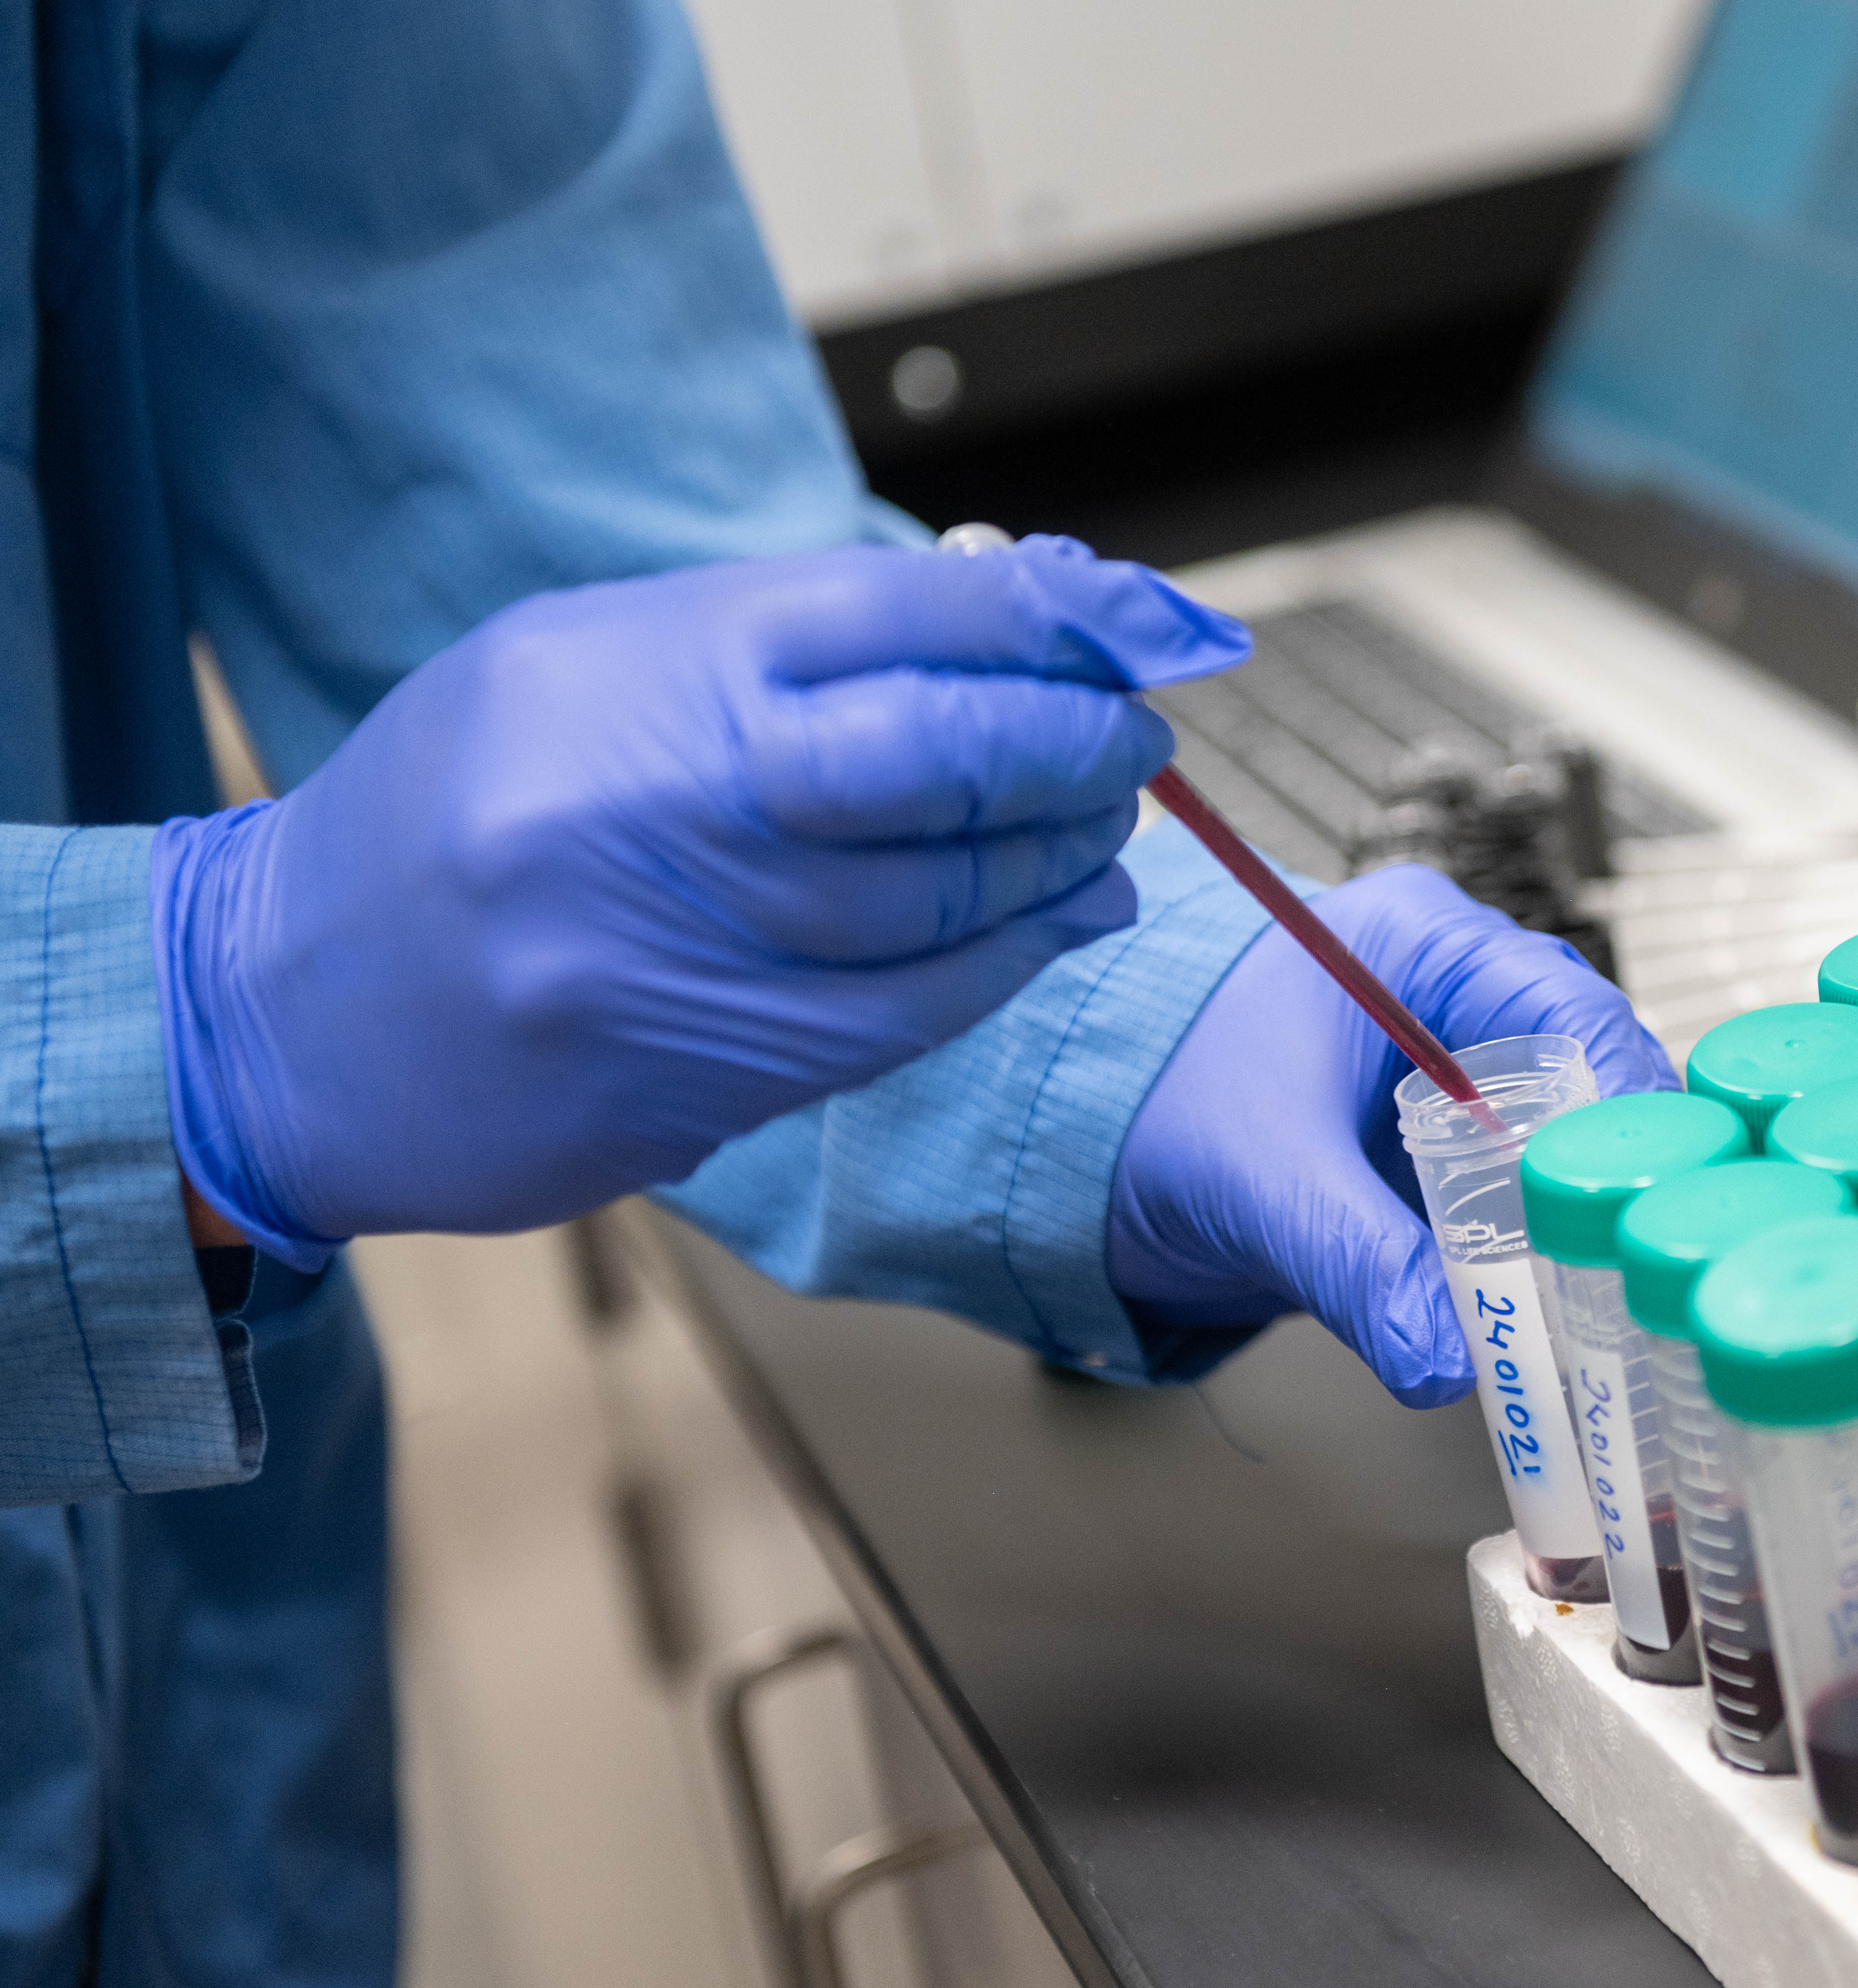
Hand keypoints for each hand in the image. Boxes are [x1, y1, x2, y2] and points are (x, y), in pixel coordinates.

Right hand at [155, 538, 1248, 1261]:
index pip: (895, 612)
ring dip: (1055, 862)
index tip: (1123, 631)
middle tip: (1133, 742)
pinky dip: (1003, 962)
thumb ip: (776, 645)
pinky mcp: (695, 1065)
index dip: (1044, 622)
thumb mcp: (583, 669)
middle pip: (938, 754)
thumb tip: (997, 623)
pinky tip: (1055, 923)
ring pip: (938, 898)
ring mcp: (676, 940)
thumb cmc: (460, 812)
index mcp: (634, 660)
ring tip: (1104, 834)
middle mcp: (657, 791)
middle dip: (1069, 745)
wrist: (283, 1011)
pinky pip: (903, 1013)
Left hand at [1105, 863, 1674, 1405]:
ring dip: (1576, 1229)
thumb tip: (1453, 1361)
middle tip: (1626, 1273)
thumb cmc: (1150, 1100)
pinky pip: (1520, 1199)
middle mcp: (1461, 995)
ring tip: (1596, 1311)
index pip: (1571, 1012)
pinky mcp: (1441, 1148)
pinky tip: (1546, 1317)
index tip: (1633, 1202)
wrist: (1074, 1137)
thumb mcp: (1260, 1182)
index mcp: (1426, 946)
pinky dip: (1534, 1259)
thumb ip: (1359, 1267)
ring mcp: (1456, 1073)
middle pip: (1589, 1082)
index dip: (1616, 1109)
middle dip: (1609, 1180)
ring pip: (1564, 1146)